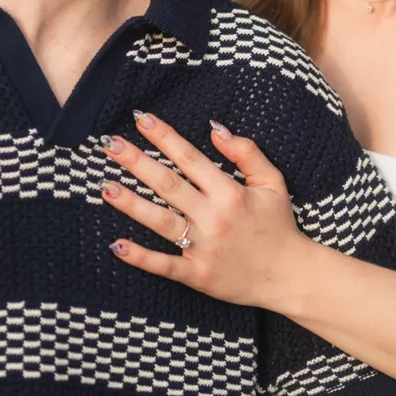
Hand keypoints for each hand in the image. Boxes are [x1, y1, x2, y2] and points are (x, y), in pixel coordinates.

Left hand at [103, 113, 317, 306]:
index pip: (190, 158)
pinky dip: (141, 257)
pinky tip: (117, 244)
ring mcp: (204, 248)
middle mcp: (213, 217)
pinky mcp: (197, 275)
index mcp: (230, 193)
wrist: (289, 276)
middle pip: (168, 184)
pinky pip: (164, 265)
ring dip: (132, 204)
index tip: (142, 119)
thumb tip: (214, 129)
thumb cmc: (278, 225)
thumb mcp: (272, 182)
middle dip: (137, 162)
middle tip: (110, 144)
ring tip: (105, 187)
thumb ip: (246, 152)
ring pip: (161, 221)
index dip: (164, 137)